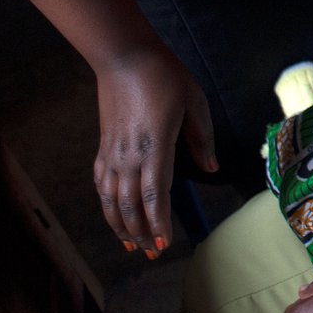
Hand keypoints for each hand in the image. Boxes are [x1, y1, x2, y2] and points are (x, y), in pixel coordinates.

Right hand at [92, 44, 215, 257]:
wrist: (124, 57)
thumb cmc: (164, 76)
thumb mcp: (194, 102)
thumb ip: (201, 138)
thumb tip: (211, 167)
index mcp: (155, 146)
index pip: (155, 195)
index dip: (159, 223)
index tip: (165, 244)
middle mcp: (129, 155)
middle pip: (132, 205)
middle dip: (142, 233)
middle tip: (153, 254)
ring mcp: (112, 152)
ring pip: (112, 199)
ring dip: (122, 225)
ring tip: (133, 245)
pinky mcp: (103, 146)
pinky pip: (102, 183)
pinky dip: (106, 204)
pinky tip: (114, 215)